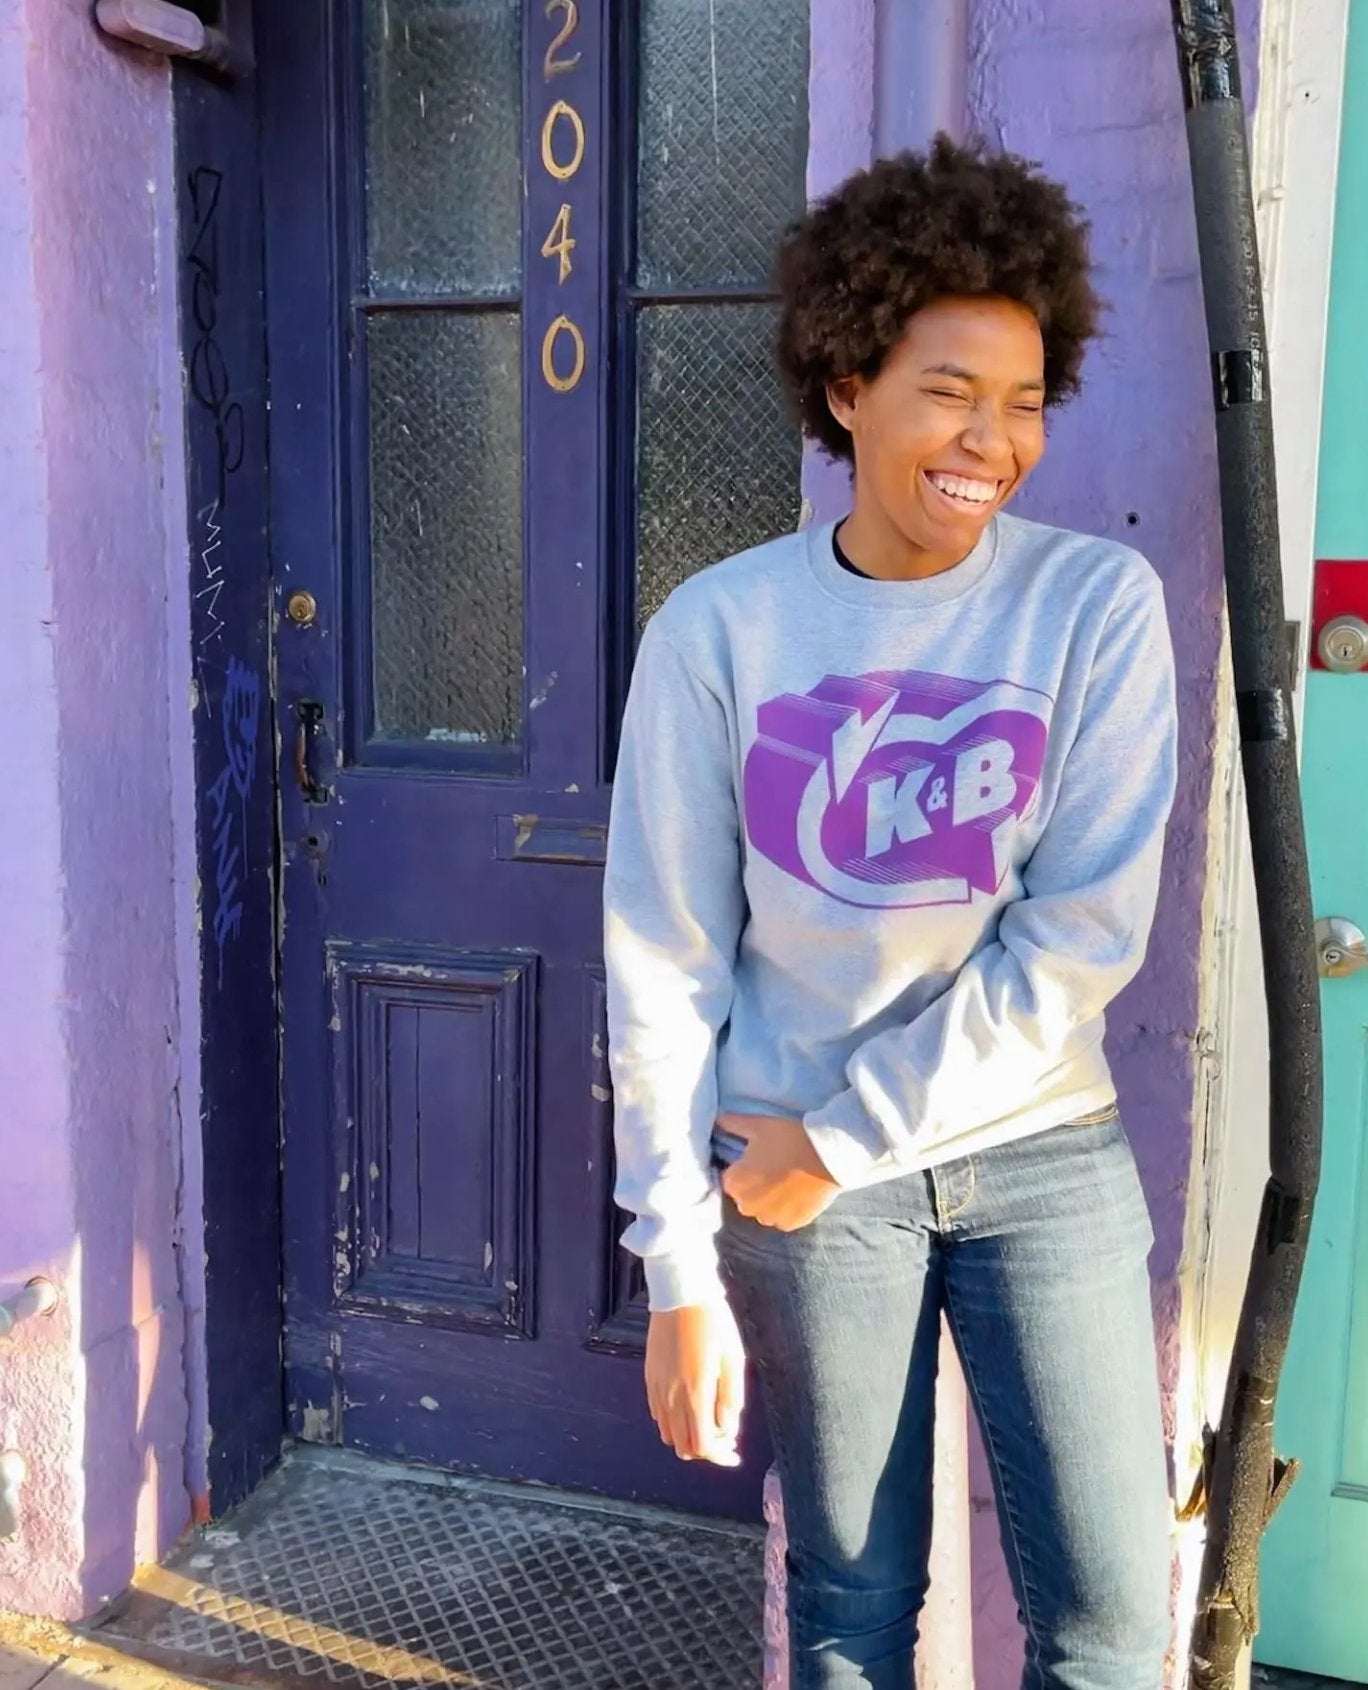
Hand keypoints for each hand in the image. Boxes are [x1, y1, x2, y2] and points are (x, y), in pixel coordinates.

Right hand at [645, 1302, 745, 1465]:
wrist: (679, 1292)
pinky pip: (658, 1414)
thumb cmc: (712, 1321)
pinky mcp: (649, 1377)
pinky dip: (674, 1422)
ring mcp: (657, 1387)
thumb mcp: (734, 1358)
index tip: (733, 1455)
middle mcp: (672, 1395)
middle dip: (706, 1450)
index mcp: (696, 1392)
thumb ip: (731, 1398)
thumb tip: (729, 1428)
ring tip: (707, 1421)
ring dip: (689, 1437)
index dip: (720, 1456)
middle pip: (684, 1447)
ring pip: (669, 1434)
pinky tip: (690, 1405)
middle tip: (724, 1437)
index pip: (703, 1445)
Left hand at [719, 1111, 840, 1231]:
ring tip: (788, 1180)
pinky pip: (783, 1217)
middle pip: (746, 1196)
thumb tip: (718, 1119)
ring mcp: (770, 1218)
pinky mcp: (791, 1224)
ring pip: (764, 1209)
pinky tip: (798, 1191)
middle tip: (775, 1167)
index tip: (759, 1158)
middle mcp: (747, 1206)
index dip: (744, 1167)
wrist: (827, 1156)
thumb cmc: (788, 1138)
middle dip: (755, 1185)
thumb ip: (734, 1124)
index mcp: (734, 1184)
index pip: (731, 1178)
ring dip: (771, 1199)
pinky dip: (787, 1208)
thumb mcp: (758, 1126)